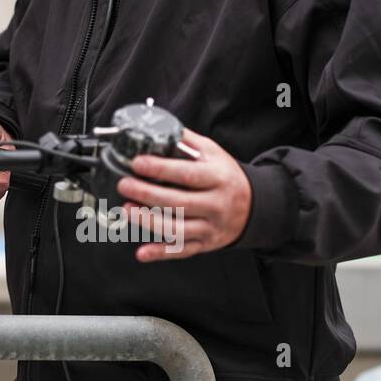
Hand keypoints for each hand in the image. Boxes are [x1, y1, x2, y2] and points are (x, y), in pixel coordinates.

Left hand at [117, 128, 251, 261]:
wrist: (255, 206)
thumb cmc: (227, 176)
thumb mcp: (213, 153)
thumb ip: (187, 141)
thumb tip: (159, 128)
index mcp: (218, 179)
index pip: (188, 174)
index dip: (160, 169)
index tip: (138, 163)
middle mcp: (216, 205)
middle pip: (179, 203)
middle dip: (147, 194)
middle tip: (125, 185)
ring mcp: (211, 227)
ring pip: (178, 229)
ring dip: (149, 222)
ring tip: (128, 210)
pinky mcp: (206, 244)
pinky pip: (182, 250)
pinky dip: (161, 253)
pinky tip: (142, 252)